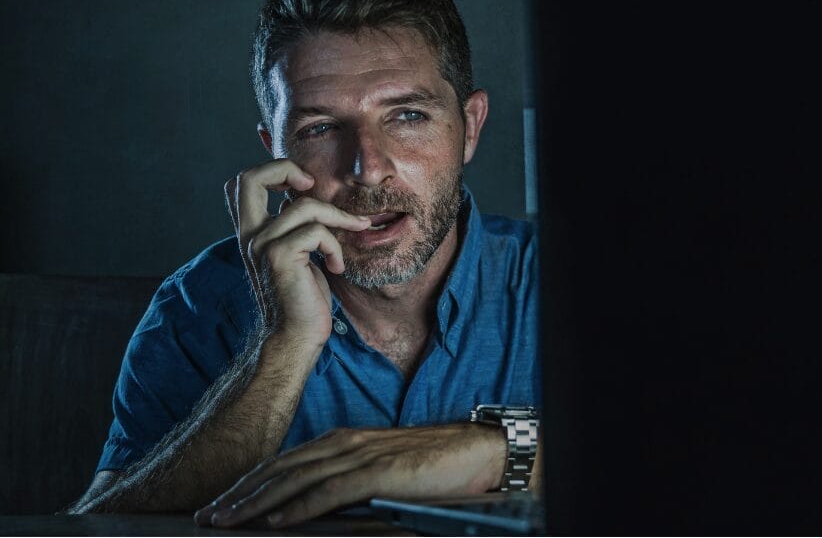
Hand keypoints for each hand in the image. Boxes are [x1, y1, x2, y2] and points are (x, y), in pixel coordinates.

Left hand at [193, 423, 506, 528]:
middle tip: (205, 516)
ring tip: (226, 520)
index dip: (247, 483)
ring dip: (256, 502)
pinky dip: (299, 507)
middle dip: (238, 494)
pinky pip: (330, 491)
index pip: (282, 463)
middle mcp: (343, 443)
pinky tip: (276, 521)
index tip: (218, 504)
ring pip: (295, 479)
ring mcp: (359, 455)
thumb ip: (344, 483)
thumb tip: (309, 509)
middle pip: (279, 469)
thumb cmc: (428, 467)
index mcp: (340, 441)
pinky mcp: (378, 471)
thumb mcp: (377, 472)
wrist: (474, 453)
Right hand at [224, 159, 369, 347]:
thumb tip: (309, 198)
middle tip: (312, 184)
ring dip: (338, 218)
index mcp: (252, 233)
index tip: (303, 183)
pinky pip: (318, 232)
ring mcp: (262, 245)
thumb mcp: (297, 254)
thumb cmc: (302, 298)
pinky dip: (335, 246)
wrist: (296, 337)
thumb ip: (295, 227)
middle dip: (286, 168)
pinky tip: (336, 267)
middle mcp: (250, 236)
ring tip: (352, 233)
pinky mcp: (279, 257)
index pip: (242, 183)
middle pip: (249, 178)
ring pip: (305, 206)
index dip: (272, 170)